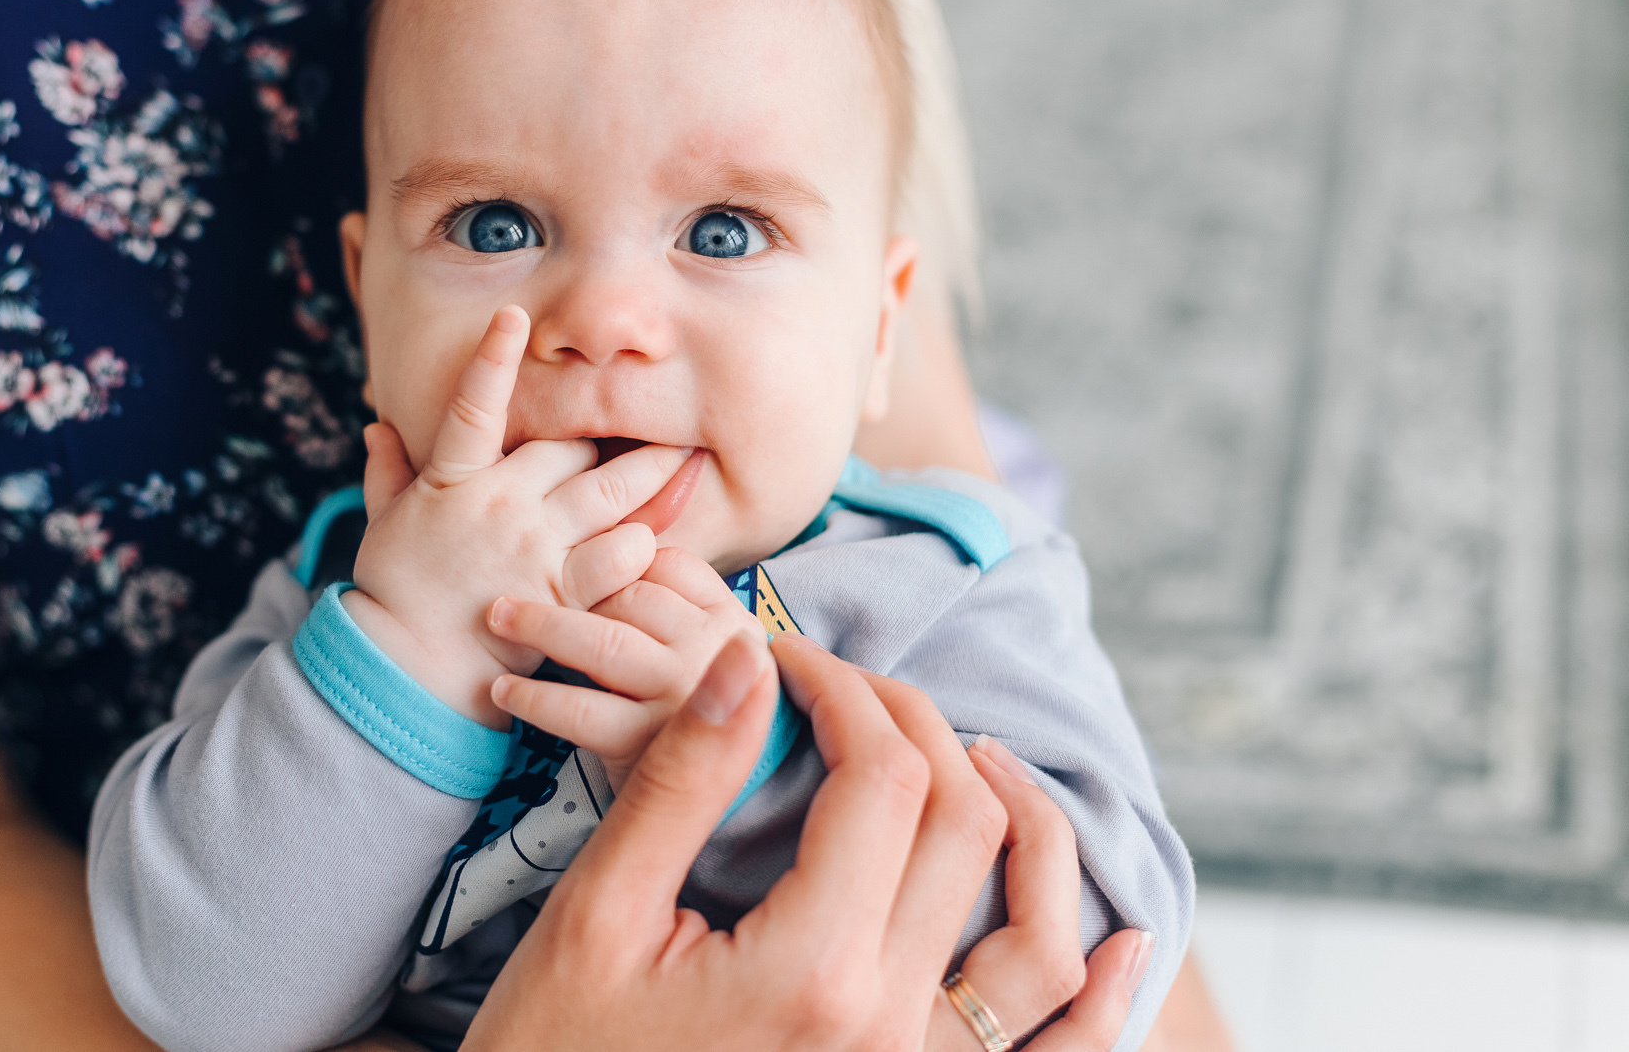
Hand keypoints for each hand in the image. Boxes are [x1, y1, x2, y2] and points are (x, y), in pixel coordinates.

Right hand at [347, 304, 692, 725]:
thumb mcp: (383, 524)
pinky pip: (621, 556)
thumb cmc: (397, 593)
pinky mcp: (564, 591)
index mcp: (453, 480)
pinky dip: (643, 544)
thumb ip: (387, 473)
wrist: (410, 669)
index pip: (473, 407)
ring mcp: (536, 546)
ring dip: (650, 477)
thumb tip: (376, 428)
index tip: (512, 316)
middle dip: (608, 439)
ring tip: (685, 460)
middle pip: (574, 447)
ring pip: (611, 491)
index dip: (492, 360)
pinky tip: (656, 537)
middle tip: (650, 426)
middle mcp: (501, 504)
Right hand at [462, 632, 1146, 1051]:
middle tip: (844, 684)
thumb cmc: (551, 1050)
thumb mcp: (596, 913)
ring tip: (982, 754)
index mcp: (812, 970)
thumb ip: (685, 783)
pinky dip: (1097, 999)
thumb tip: (748, 661)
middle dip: (914, 723)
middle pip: (964, 827)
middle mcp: (888, 1029)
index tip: (786, 657)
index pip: (881, 777)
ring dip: (1028, 826)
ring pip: (1036, 937)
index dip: (841, 687)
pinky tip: (1120, 940)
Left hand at [484, 545, 756, 789]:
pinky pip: (582, 709)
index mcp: (732, 617)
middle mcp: (717, 650)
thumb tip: (613, 535)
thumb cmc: (703, 708)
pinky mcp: (653, 743)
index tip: (568, 565)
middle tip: (511, 590)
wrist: (735, 798)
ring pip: (604, 642)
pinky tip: (505, 689)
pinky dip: (536, 697)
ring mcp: (686, 696)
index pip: (666, 563)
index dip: (612, 559)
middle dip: (570, 589)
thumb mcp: (710, 648)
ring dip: (542, 628)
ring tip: (498, 620)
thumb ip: (677, 598)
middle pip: (631, 595)